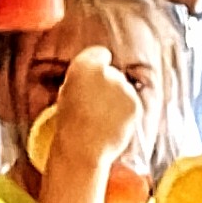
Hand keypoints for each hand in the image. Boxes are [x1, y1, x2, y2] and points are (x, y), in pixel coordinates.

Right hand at [49, 45, 140, 168]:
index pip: (99, 54)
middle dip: (106, 85)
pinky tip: (110, 124)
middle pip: (112, 74)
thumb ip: (82, 80)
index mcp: (84, 67)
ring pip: (122, 90)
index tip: (93, 74)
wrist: (82, 148)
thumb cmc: (68, 123)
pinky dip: (123, 112)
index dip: (96, 63)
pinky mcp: (136, 104)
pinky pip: (130, 104)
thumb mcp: (66, 94)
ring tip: (99, 118)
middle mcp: (108, 73)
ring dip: (115, 100)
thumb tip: (93, 78)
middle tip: (91, 103)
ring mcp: (124, 89)